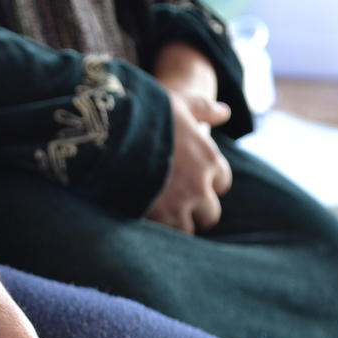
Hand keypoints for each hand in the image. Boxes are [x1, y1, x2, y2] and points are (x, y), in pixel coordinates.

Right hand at [146, 90, 232, 232]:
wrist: (113, 132)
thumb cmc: (147, 114)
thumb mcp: (179, 103)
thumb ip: (204, 109)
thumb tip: (225, 113)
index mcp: (210, 160)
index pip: (222, 183)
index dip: (207, 182)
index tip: (190, 178)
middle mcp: (199, 187)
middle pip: (209, 214)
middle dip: (195, 210)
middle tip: (175, 202)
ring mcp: (177, 206)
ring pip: (186, 229)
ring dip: (175, 224)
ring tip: (156, 214)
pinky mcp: (153, 218)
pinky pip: (162, 234)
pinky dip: (155, 229)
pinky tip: (141, 217)